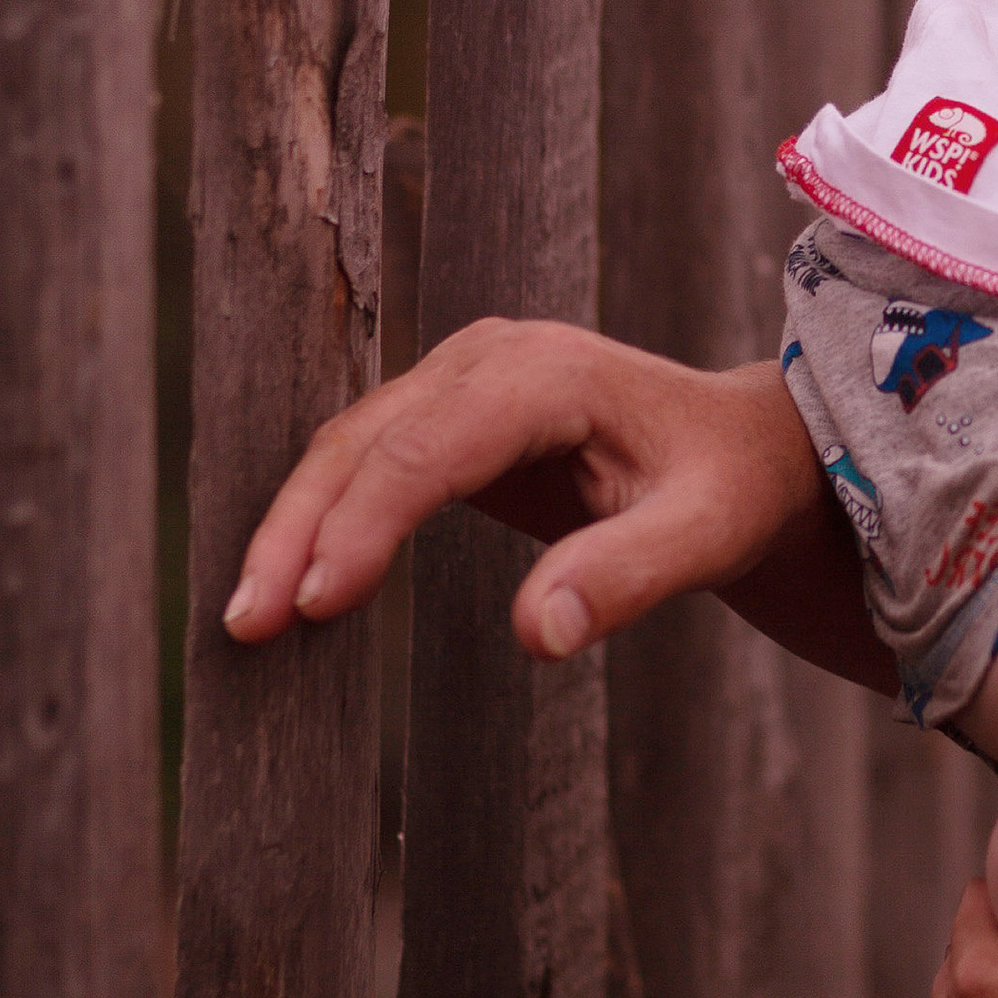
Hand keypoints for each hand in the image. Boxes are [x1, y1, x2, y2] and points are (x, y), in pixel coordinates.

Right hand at [223, 316, 891, 688]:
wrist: (747, 450)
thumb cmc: (735, 489)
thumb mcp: (709, 535)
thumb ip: (630, 576)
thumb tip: (537, 636)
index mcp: (548, 375)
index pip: (429, 447)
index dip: (367, 523)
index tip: (316, 603)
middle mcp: (490, 360)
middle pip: (367, 442)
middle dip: (301, 531)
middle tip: (251, 624)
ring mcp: (461, 380)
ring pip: (349, 448)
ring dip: (294, 528)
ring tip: (250, 619)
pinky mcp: (448, 415)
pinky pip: (366, 462)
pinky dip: (321, 520)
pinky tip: (290, 584)